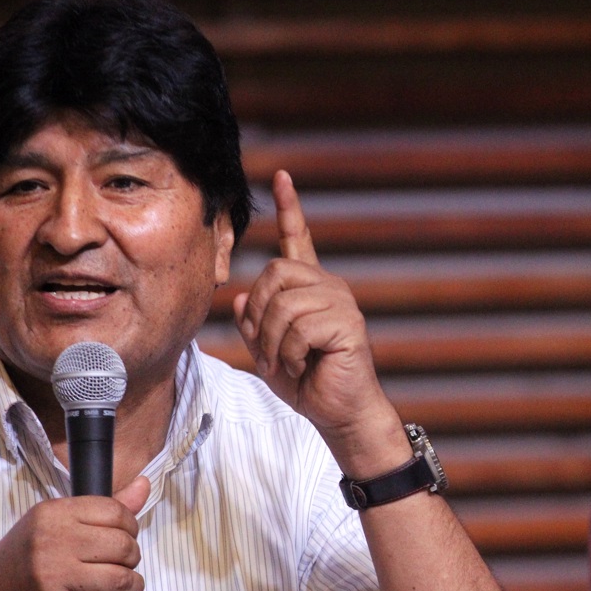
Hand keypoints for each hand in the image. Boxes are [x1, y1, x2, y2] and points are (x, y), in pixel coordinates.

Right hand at [0, 477, 148, 590]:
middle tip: (124, 565)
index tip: (126, 537)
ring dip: (133, 587)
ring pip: (122, 580)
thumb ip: (102, 510)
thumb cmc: (24, 563)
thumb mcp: (54, 526)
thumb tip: (144, 486)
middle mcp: (52, 542)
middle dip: (133, 558)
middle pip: (122, 546)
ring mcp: (55, 578)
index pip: (114, 511)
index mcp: (52, 514)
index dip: (131, 526)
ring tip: (126, 589)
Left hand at [234, 171, 407, 477]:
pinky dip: (288, 353)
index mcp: (311, 289)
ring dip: (272, 342)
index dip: (291, 208)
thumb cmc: (308, 384)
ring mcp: (341, 303)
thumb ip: (254, 325)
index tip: (281, 176)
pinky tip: (301, 366)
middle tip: (268, 351)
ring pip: (284, 302)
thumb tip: (242, 301)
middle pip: (276, 273)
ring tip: (284, 363)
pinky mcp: (348, 324)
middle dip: (260, 316)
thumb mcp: (268, 353)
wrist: (340, 414)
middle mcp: (329, 288)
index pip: (299, 239)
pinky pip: (299, 327)